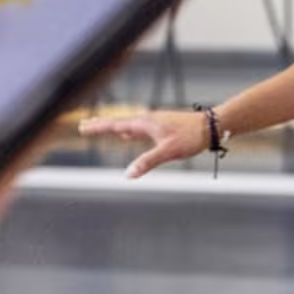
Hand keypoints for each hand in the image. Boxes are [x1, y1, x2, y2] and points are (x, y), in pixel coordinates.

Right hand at [79, 110, 206, 178]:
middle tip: (84, 125)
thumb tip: (128, 175)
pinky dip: (128, 131)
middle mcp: (148, 119)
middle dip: (101, 124)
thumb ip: (147, 162)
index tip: (82, 127)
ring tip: (102, 129)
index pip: (116, 125)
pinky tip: (128, 136)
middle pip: (119, 122)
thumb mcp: (168, 151)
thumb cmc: (191, 137)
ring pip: (128, 125)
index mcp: (145, 122)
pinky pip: (138, 128)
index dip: (98, 127)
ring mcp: (155, 121)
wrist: (211, 126)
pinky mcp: (162, 126)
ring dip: (114, 127)